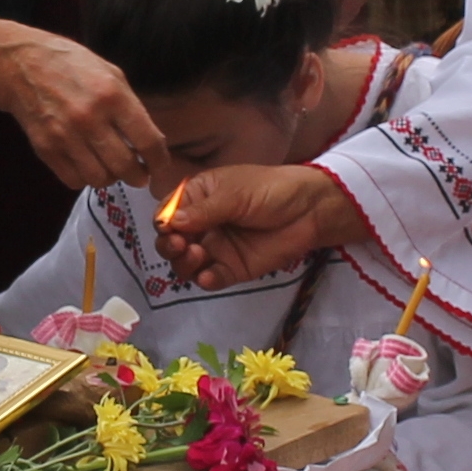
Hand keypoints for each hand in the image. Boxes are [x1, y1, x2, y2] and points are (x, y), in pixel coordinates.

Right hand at [0, 20, 172, 192]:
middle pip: (126, 167)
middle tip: (139, 174)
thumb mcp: (110, 72)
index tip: (160, 168)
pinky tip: (87, 165)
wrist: (20, 65)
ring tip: (111, 168)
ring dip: (111, 178)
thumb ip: (131, 106)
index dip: (160, 162)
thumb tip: (149, 141)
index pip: (149, 142)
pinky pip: (74, 180)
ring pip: (100, 179)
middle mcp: (90, 119)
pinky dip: (85, 178)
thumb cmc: (70, 65)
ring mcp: (66, 136)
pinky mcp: (46, 149)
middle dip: (139, 176)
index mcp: (112, 96)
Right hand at [157, 163, 363, 286]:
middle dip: (169, 245)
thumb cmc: (270, 190)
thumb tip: (170, 223)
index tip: (167, 228)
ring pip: (185, 264)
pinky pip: (210, 279)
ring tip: (197, 256)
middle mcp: (201, 225)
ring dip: (183, 263)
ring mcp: (215, 249)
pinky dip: (205, 280)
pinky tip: (209, 276)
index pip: (167, 213)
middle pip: (170, 241)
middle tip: (179, 245)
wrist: (309, 210)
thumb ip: (203, 210)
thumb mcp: (234, 193)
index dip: (162, 222)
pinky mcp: (231, 269)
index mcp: (197, 198)